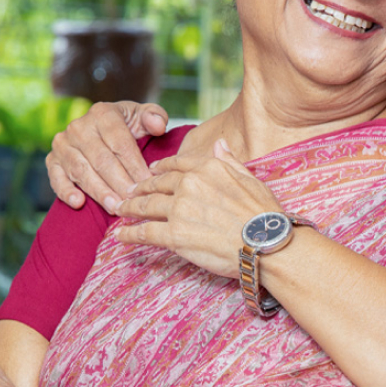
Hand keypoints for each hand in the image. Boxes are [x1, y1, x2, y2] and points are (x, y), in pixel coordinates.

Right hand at [47, 101, 168, 213]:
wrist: (100, 128)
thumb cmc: (127, 125)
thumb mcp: (142, 116)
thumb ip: (154, 116)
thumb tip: (158, 125)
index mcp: (103, 113)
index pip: (120, 144)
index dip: (134, 165)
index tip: (147, 183)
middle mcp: (79, 127)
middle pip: (102, 160)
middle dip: (119, 183)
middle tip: (133, 202)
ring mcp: (63, 145)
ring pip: (82, 171)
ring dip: (99, 192)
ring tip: (115, 207)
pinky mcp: (51, 160)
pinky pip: (56, 178)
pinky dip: (66, 191)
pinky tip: (78, 203)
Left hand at [116, 139, 281, 278]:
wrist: (266, 242)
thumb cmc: (264, 213)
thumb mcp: (251, 178)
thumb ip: (230, 161)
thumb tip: (219, 144)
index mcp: (208, 168)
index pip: (177, 164)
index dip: (161, 167)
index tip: (152, 171)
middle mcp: (190, 184)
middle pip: (157, 185)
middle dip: (140, 188)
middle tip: (129, 192)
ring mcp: (179, 209)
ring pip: (146, 206)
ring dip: (130, 208)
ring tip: (120, 210)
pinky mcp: (174, 235)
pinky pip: (144, 232)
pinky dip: (129, 233)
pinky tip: (120, 235)